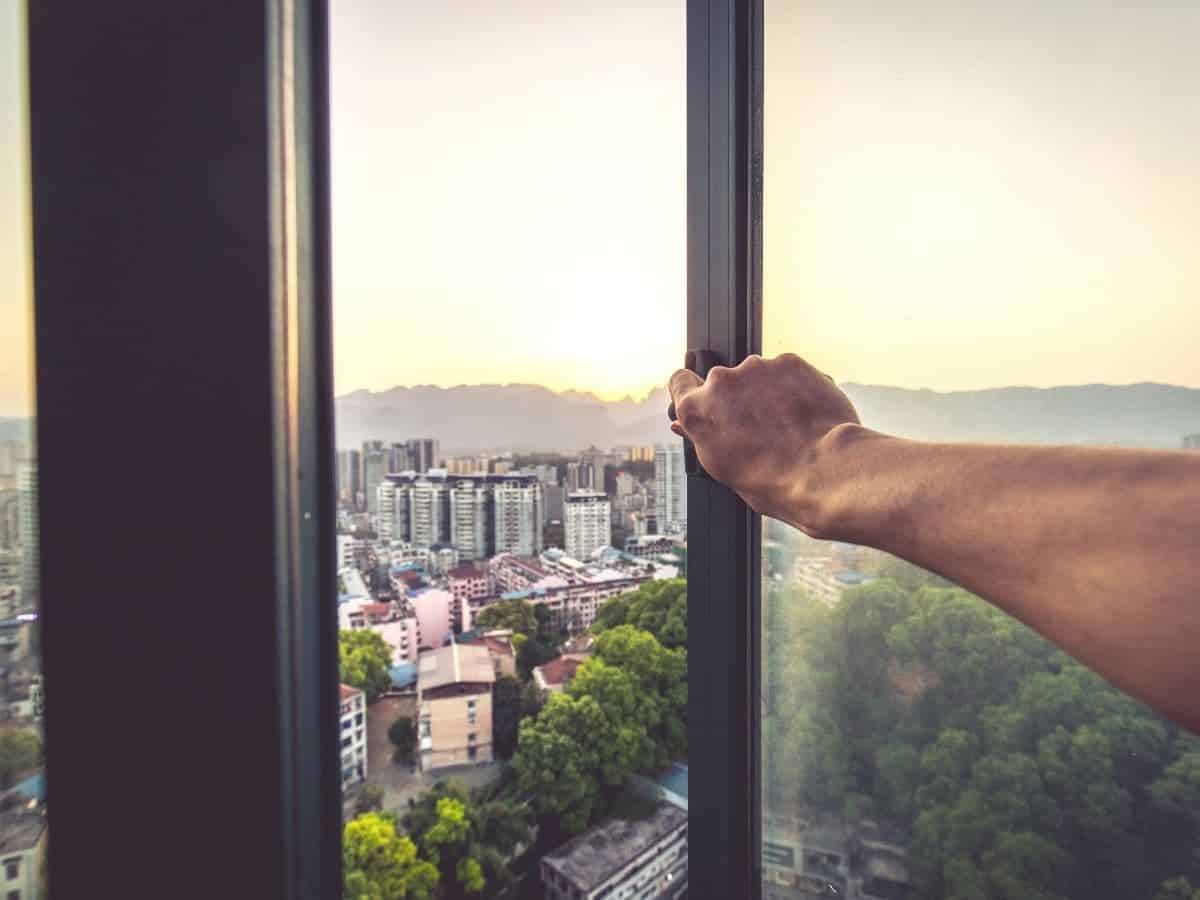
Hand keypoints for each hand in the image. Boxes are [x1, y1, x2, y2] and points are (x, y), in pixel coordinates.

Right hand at [667, 353, 860, 530]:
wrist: (822, 471)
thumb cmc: (772, 482)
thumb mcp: (723, 468)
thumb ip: (702, 436)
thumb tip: (685, 424)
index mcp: (696, 410)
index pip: (680, 382)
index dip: (693, 391)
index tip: (708, 402)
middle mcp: (720, 382)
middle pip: (723, 382)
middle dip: (738, 398)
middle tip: (759, 427)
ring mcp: (756, 368)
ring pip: (757, 375)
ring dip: (767, 392)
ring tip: (788, 424)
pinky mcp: (789, 362)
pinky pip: (786, 370)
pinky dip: (794, 385)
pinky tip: (805, 413)